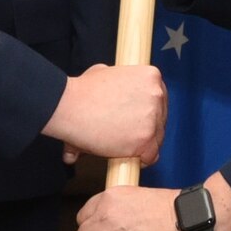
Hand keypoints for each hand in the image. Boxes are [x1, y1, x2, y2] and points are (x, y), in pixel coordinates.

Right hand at [41, 63, 164, 165]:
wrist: (69, 107)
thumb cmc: (82, 91)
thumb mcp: (102, 72)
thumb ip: (114, 80)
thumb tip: (108, 82)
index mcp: (150, 76)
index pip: (159, 99)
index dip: (148, 112)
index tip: (138, 119)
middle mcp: (157, 94)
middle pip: (160, 119)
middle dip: (146, 128)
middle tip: (127, 133)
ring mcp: (153, 117)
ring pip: (157, 138)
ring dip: (143, 143)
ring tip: (123, 144)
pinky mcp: (145, 138)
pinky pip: (151, 155)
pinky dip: (141, 159)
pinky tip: (128, 156)